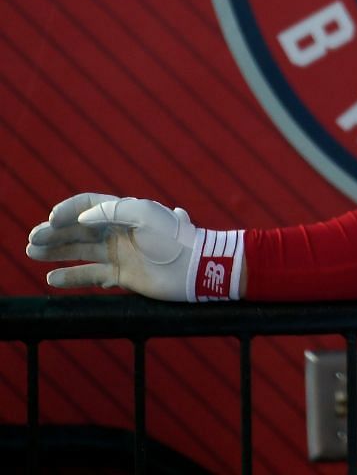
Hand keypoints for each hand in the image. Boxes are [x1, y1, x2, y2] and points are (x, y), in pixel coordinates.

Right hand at [25, 193, 209, 300]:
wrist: (196, 267)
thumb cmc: (174, 238)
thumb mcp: (145, 215)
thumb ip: (112, 211)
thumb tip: (83, 218)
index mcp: (125, 212)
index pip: (88, 205)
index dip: (68, 211)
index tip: (51, 220)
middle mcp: (119, 231)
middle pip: (79, 229)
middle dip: (54, 232)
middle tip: (32, 240)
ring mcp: (119, 254)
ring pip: (79, 251)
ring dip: (56, 251)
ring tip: (32, 252)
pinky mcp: (122, 276)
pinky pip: (91, 276)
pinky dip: (71, 277)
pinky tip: (52, 279)